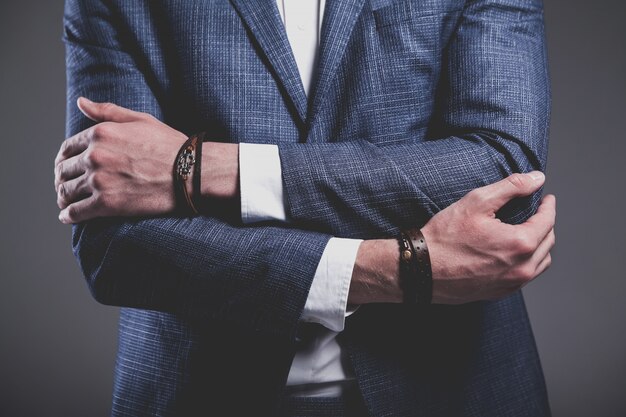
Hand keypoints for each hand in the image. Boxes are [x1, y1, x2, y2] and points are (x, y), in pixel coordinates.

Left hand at [54, 97, 187, 222]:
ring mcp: (99, 180)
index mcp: (100, 133)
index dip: (64, 159)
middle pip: (64, 170)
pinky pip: (77, 212)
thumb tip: (80, 102)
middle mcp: (95, 155)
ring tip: (66, 203)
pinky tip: (68, 216)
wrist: (191, 172)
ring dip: (63, 198)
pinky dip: (69, 215)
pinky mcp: (107, 203)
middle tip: (65, 187)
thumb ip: (107, 112)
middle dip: (62, 179)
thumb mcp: (140, 120)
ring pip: (67, 192)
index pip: (68, 148)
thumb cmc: (171, 145)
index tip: (66, 167)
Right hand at [348, 172, 554, 304]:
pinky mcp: (499, 292)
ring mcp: (511, 284)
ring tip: (527, 231)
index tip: (545, 198)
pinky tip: (513, 252)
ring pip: (540, 263)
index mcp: (520, 244)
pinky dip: (526, 262)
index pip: (548, 221)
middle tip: (536, 212)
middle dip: (545, 224)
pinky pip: (525, 277)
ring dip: (539, 245)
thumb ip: (511, 187)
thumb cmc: (445, 236)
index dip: (548, 206)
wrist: (421, 269)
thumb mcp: (476, 201)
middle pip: (548, 242)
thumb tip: (537, 178)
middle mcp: (521, 268)